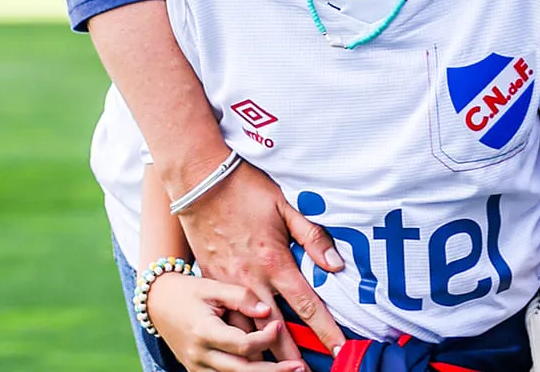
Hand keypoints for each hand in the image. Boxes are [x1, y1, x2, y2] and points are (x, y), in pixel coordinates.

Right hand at [146, 272, 304, 371]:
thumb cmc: (190, 291)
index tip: (281, 325)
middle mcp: (199, 356)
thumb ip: (241, 296)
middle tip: (299, 367)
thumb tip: (267, 309)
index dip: (265, 338)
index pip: (242, 345)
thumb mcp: (213, 286)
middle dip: (273, 371)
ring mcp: (197, 368)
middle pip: (242, 371)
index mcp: (204, 332)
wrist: (158, 304)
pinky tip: (267, 371)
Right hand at [174, 159, 345, 359]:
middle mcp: (251, 282)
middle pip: (276, 332)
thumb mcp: (286, 207)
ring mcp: (226, 287)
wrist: (199, 184)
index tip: (339, 350)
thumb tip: (336, 266)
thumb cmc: (246, 191)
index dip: (325, 330)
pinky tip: (243, 356)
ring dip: (263, 356)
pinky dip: (235, 342)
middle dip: (293, 358)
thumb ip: (313, 238)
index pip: (307, 305)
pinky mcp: (209, 284)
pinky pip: (224, 322)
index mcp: (274, 263)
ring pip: (246, 335)